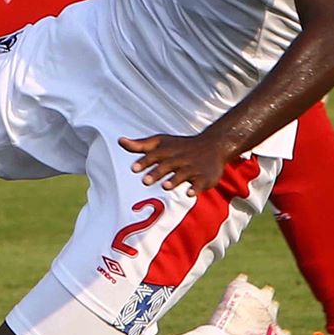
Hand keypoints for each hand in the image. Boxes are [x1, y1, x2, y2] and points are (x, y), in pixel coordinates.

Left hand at [120, 131, 238, 193]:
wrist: (213, 145)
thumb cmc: (181, 146)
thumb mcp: (161, 142)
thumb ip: (140, 145)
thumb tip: (120, 141)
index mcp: (168, 151)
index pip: (154, 156)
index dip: (144, 162)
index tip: (134, 169)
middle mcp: (179, 159)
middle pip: (167, 166)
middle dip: (157, 172)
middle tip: (145, 181)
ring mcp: (192, 168)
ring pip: (183, 174)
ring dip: (174, 180)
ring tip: (165, 186)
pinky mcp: (204, 177)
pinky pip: (200, 183)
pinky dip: (196, 188)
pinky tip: (190, 194)